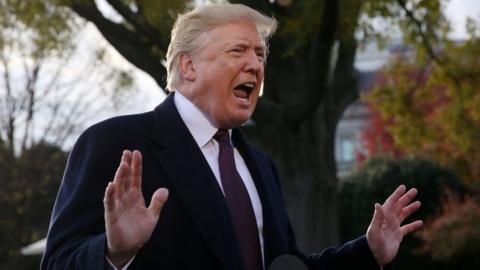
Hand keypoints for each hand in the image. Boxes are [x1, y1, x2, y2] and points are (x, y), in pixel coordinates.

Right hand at [103, 150, 168, 267]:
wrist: (130, 247)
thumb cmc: (139, 231)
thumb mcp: (152, 216)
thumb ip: (157, 203)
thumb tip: (165, 189)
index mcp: (135, 196)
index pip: (135, 178)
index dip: (136, 166)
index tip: (136, 153)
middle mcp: (125, 198)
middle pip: (125, 179)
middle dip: (126, 166)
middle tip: (126, 153)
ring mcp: (118, 206)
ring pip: (118, 188)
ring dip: (119, 176)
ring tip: (122, 165)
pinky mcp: (112, 216)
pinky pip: (110, 204)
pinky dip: (110, 195)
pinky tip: (111, 185)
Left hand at [366, 185, 422, 265]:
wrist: (375, 256)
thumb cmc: (373, 243)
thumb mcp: (374, 230)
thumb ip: (377, 217)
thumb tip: (378, 204)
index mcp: (384, 217)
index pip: (391, 202)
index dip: (397, 194)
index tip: (403, 187)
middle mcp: (388, 220)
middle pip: (398, 206)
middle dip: (406, 198)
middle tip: (414, 190)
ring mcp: (393, 228)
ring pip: (403, 215)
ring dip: (410, 209)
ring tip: (418, 203)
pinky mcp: (397, 236)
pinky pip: (407, 228)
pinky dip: (413, 225)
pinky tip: (420, 222)